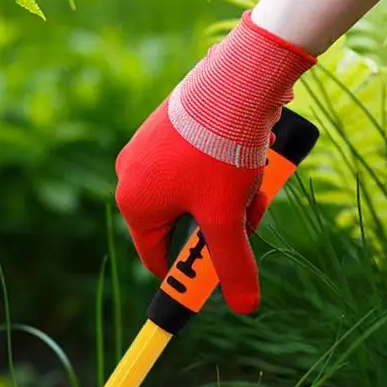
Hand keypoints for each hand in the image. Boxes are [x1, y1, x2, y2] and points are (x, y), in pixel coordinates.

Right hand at [115, 11, 314, 314]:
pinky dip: (223, 168)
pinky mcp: (169, 123)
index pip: (156, 257)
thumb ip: (233, 266)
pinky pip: (195, 162)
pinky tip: (248, 152)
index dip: (186, 271)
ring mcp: (148, 146)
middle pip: (182, 224)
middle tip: (250, 216)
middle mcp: (132, 175)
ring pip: (195, 193)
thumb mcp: (228, 219)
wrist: (236, 77)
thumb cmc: (221, 152)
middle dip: (219, 226)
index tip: (212, 277)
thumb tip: (245, 309)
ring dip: (228, 197)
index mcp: (135, 204)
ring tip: (254, 178)